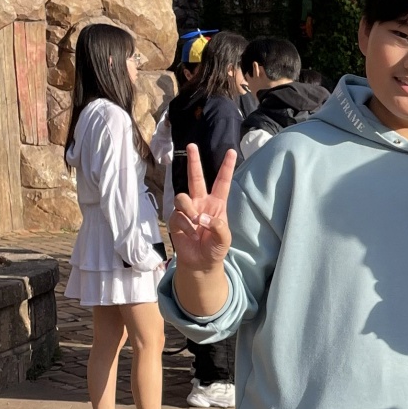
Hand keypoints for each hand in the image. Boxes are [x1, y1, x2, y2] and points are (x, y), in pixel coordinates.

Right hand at [169, 144, 235, 273]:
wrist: (201, 263)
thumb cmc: (215, 248)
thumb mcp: (224, 239)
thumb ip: (218, 226)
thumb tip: (202, 216)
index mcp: (217, 204)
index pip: (222, 182)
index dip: (226, 167)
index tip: (231, 151)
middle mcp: (201, 202)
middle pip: (196, 178)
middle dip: (194, 161)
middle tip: (191, 145)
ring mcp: (187, 210)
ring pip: (182, 197)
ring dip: (188, 208)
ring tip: (195, 221)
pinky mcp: (176, 219)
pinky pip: (177, 215)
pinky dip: (184, 224)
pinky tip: (190, 234)